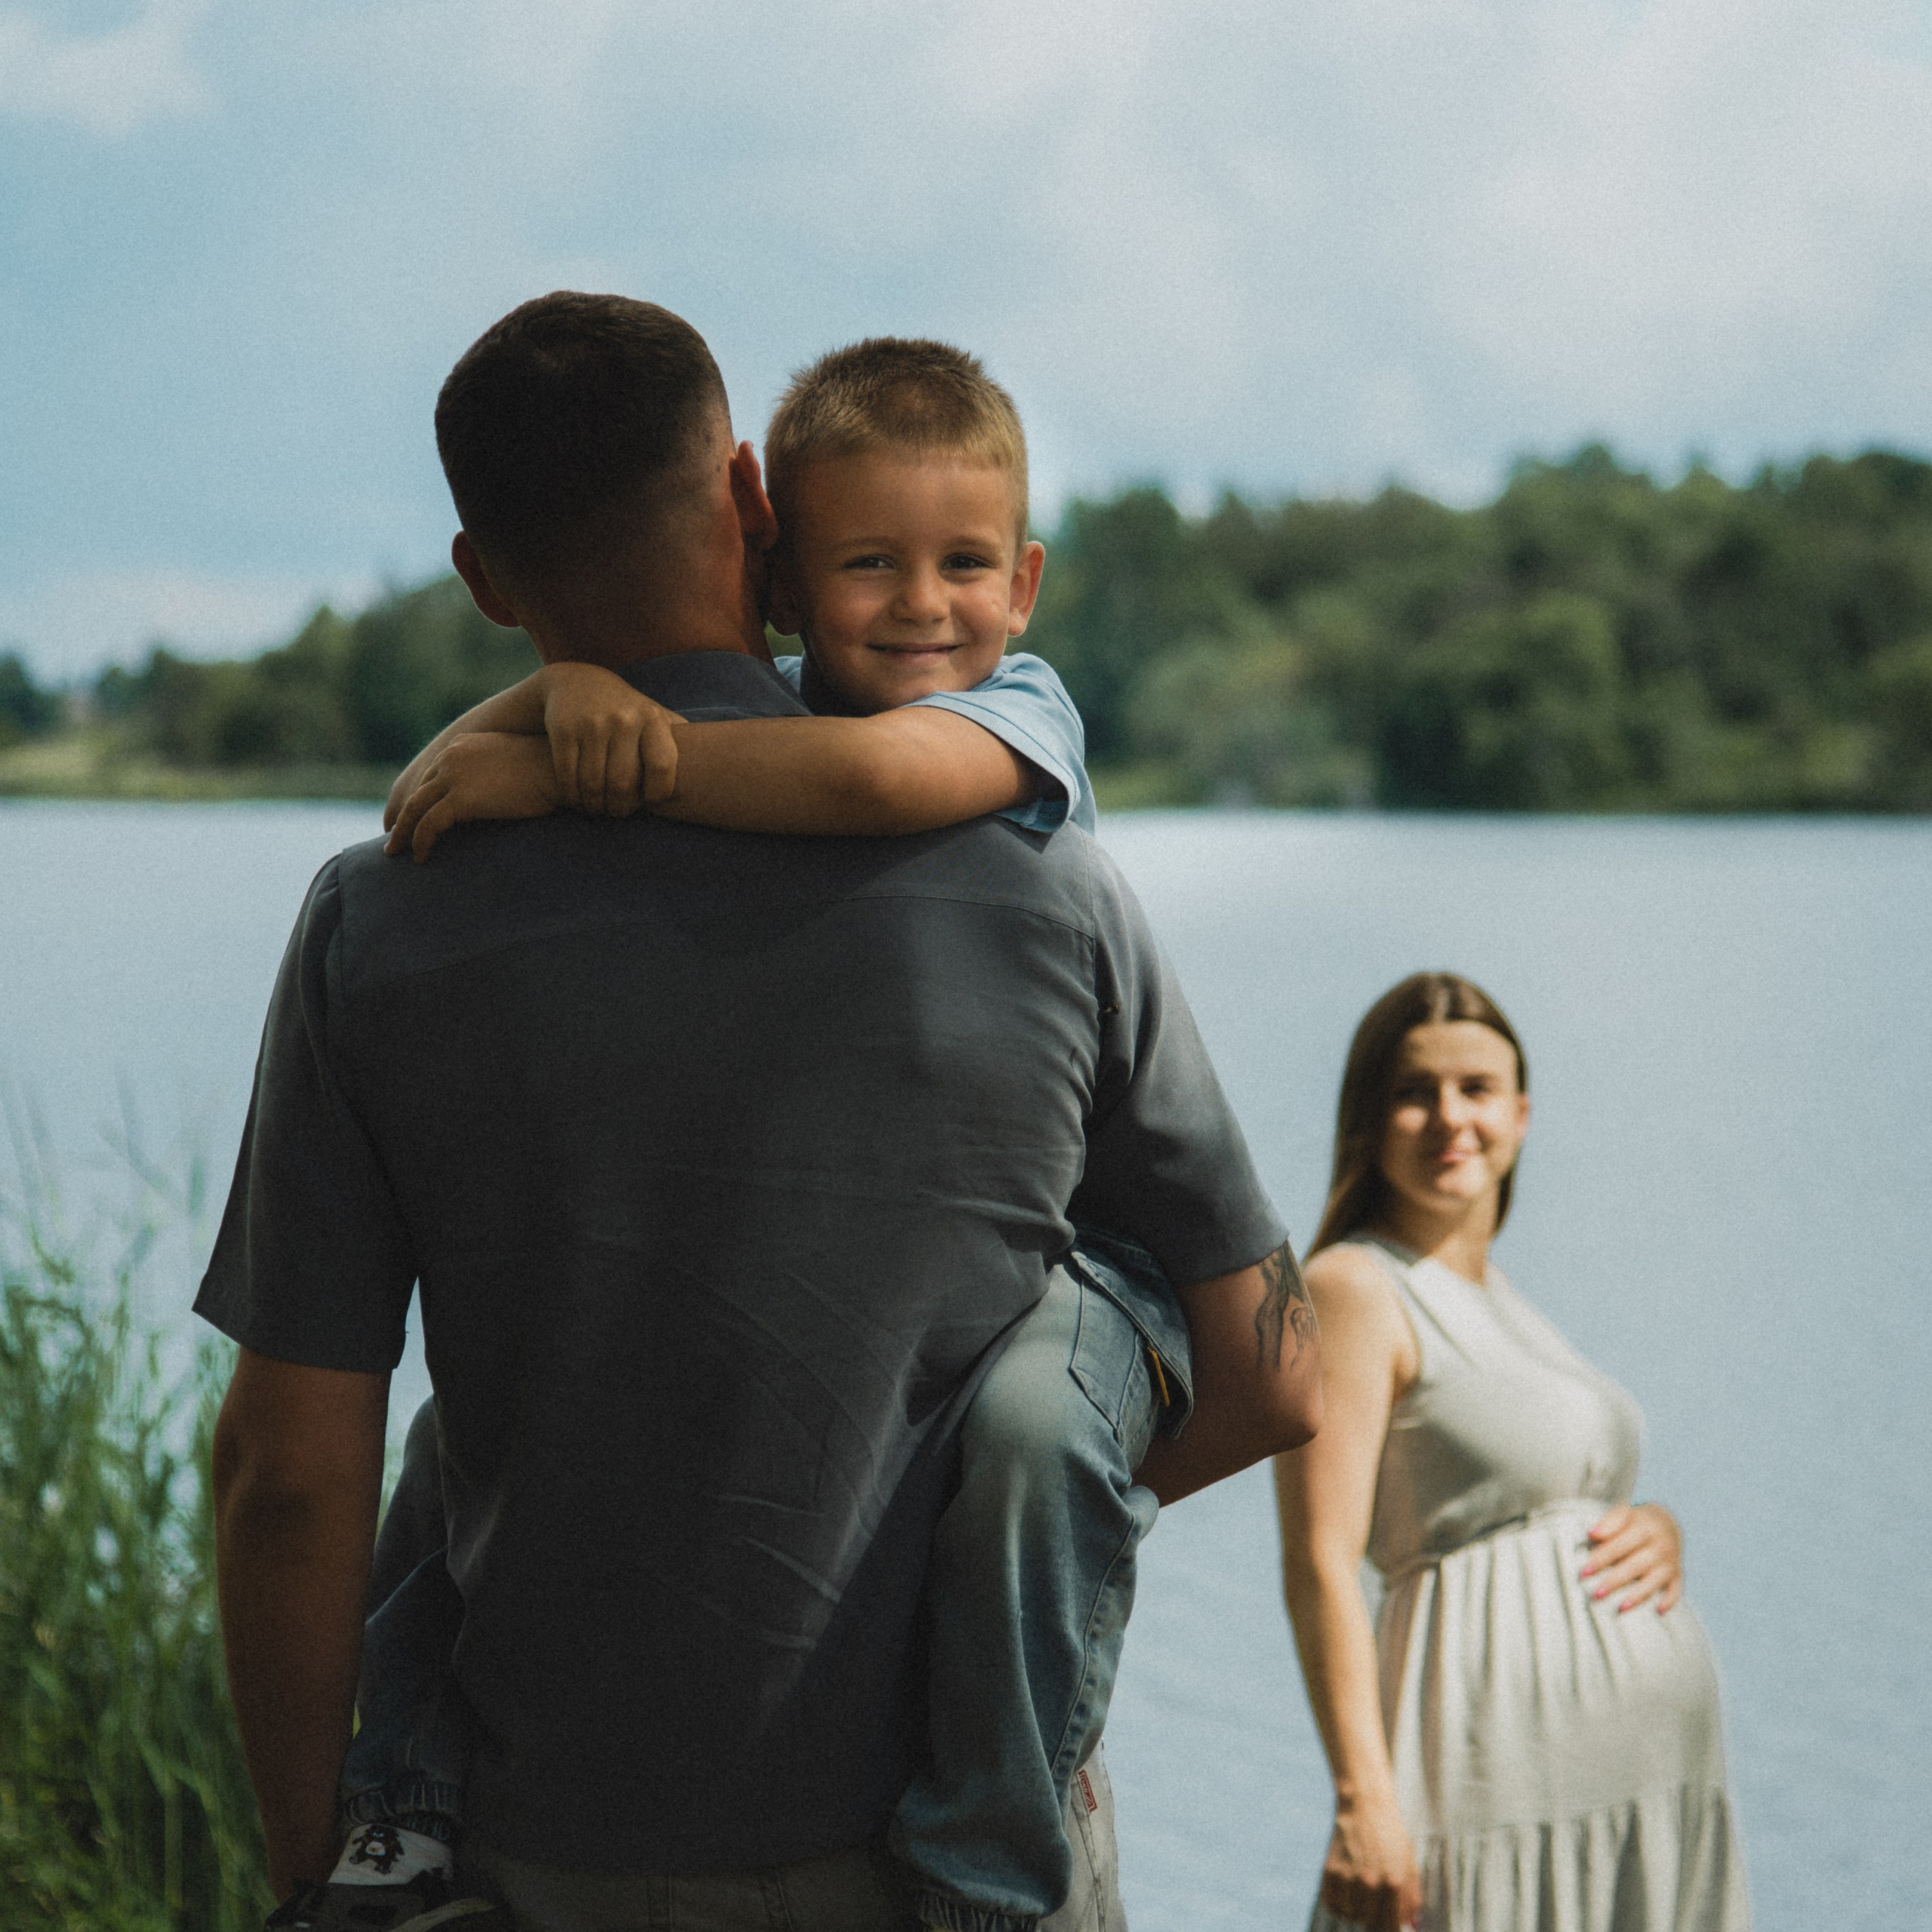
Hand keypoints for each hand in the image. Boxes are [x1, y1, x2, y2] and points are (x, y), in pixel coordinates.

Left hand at [382, 733, 560, 861]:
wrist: (559, 770)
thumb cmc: (550, 770)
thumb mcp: (515, 762)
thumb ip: (495, 771)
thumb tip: (495, 793)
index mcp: (463, 746)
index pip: (432, 775)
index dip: (420, 800)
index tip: (411, 819)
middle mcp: (451, 757)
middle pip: (418, 792)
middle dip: (403, 817)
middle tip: (394, 838)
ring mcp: (453, 776)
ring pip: (415, 809)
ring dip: (403, 833)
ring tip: (396, 853)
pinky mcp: (460, 798)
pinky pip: (429, 825)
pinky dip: (420, 842)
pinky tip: (420, 857)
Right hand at [538, 662, 682, 815]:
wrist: (575, 681)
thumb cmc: (625, 709)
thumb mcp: (653, 714)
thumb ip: (677, 738)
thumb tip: (713, 762)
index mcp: (652, 718)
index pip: (662, 766)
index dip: (658, 794)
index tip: (651, 803)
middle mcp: (624, 719)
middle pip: (623, 782)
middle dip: (620, 807)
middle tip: (619, 813)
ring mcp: (592, 723)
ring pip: (593, 783)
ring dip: (594, 805)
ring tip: (598, 809)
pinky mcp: (563, 728)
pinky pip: (568, 775)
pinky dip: (572, 795)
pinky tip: (577, 799)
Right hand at [1319, 1796, 1421, 1930]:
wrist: (1364, 1807)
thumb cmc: (1391, 1838)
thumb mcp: (1409, 1867)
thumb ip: (1411, 1901)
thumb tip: (1407, 1927)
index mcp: (1394, 1882)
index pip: (1389, 1927)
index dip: (1388, 1926)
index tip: (1386, 1921)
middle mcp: (1369, 1881)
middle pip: (1368, 1924)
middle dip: (1373, 1917)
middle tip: (1374, 1904)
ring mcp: (1347, 1876)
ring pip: (1349, 1915)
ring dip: (1355, 1910)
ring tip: (1360, 1892)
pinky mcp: (1330, 1870)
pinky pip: (1331, 1904)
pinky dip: (1338, 1903)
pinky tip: (1346, 1890)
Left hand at [1582, 1501, 1682, 1612]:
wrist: (1666, 1522)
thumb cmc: (1636, 1521)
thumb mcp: (1624, 1513)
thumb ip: (1609, 1522)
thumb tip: (1592, 1534)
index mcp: (1645, 1527)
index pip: (1620, 1545)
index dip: (1602, 1558)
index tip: (1585, 1571)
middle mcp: (1660, 1545)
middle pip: (1635, 1566)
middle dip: (1615, 1581)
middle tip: (1597, 1594)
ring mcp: (1670, 1561)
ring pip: (1653, 1581)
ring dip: (1637, 1596)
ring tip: (1620, 1608)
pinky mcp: (1677, 1574)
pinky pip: (1675, 1589)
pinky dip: (1669, 1600)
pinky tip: (1658, 1610)